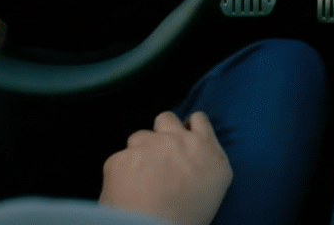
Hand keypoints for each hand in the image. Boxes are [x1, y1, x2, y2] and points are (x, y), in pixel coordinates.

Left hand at [100, 111, 232, 224]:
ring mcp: (149, 146)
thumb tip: (193, 154)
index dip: (188, 128)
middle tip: (159, 155)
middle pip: (167, 119)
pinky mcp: (122, 158)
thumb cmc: (187, 217)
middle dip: (162, 132)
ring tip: (140, 178)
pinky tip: (126, 191)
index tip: (182, 138)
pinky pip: (119, 159)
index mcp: (207, 150)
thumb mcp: (214, 186)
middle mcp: (180, 141)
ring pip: (140, 136)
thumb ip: (207, 160)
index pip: (199, 121)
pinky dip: (120, 173)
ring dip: (140, 151)